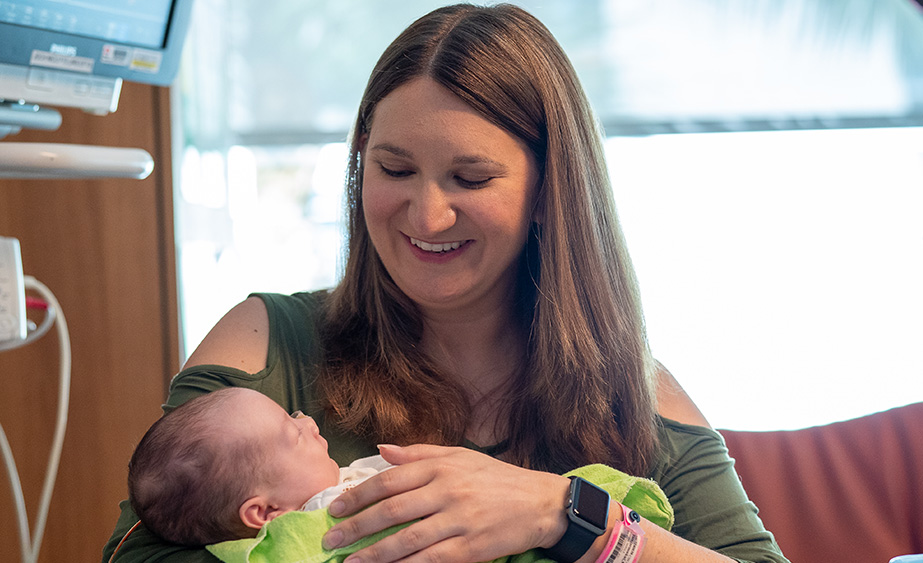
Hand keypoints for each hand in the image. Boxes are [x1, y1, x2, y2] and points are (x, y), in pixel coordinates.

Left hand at [322, 444, 571, 562]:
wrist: (541, 503)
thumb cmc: (497, 479)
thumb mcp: (460, 457)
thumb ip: (419, 454)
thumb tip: (381, 449)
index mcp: (442, 467)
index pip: (390, 480)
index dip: (359, 495)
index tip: (336, 508)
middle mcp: (448, 491)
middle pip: (392, 510)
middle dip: (357, 527)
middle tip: (331, 539)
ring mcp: (459, 521)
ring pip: (407, 539)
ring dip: (374, 554)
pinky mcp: (471, 549)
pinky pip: (431, 560)